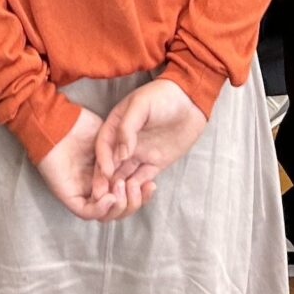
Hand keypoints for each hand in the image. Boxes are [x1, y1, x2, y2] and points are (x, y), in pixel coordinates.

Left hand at [34, 109, 136, 221]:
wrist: (59, 122)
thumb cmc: (82, 126)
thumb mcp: (113, 140)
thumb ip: (126, 155)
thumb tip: (143, 171)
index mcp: (108, 179)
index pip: (128, 197)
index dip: (141, 195)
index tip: (152, 184)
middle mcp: (96, 189)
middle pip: (120, 210)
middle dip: (134, 203)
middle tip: (138, 186)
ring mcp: (83, 194)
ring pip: (106, 215)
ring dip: (119, 206)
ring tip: (123, 187)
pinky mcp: (69, 197)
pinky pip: (87, 212)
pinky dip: (101, 209)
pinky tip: (110, 197)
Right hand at [94, 80, 209, 199]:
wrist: (191, 101)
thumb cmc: (163, 96)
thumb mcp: (141, 104)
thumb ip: (127, 128)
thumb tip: (121, 155)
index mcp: (115, 126)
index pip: (103, 146)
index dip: (102, 160)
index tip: (105, 174)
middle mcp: (124, 143)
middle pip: (110, 165)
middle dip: (106, 182)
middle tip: (105, 196)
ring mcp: (139, 154)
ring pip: (124, 176)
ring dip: (121, 188)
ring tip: (123, 197)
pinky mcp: (155, 163)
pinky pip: (142, 179)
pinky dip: (138, 188)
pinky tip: (138, 192)